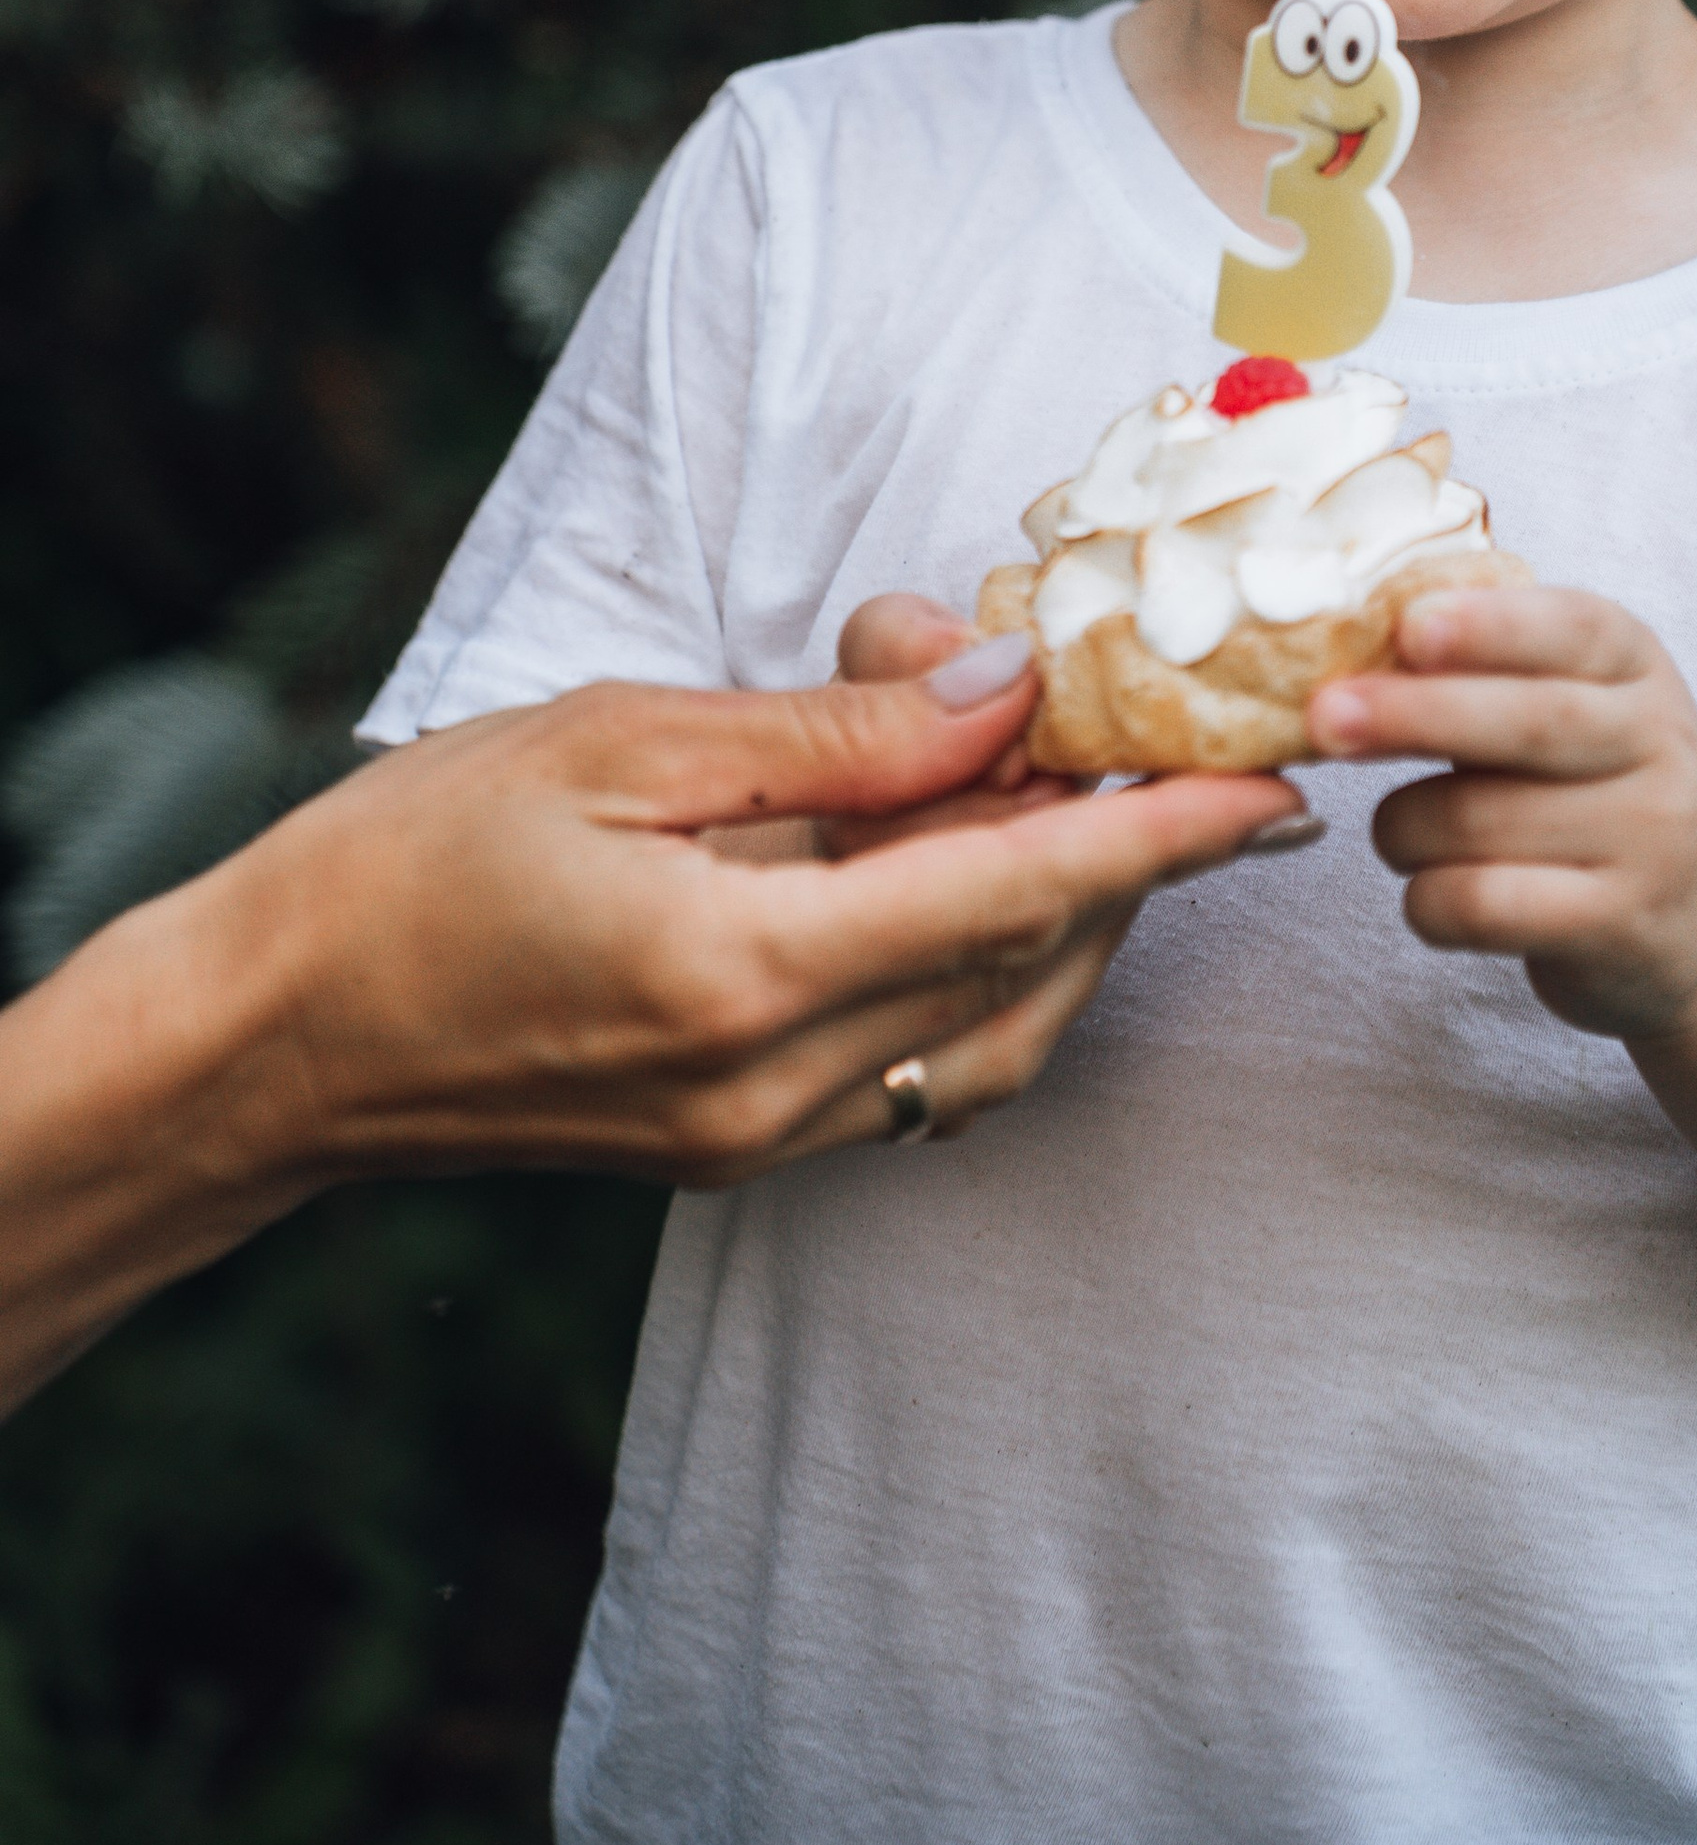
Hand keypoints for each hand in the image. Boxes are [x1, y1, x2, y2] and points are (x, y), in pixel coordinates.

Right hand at [0, 642, 1303, 1416]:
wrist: (274, 1041)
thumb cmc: (418, 862)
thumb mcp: (623, 741)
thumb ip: (830, 734)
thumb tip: (1000, 691)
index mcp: (743, 968)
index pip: (1013, 891)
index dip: (1161, 835)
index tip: (1274, 789)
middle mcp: (774, 1084)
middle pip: (1027, 967)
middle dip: (1123, 857)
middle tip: (1165, 741)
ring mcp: (760, 1138)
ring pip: (994, 1035)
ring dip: (1065, 921)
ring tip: (1075, 794)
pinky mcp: (739, 1153)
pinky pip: (922, 1071)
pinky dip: (982, 972)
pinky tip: (969, 876)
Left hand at [1308, 581, 1696, 1040]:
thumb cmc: (1602, 794)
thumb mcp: (1579, 707)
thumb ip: (1490, 670)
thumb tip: (1356, 642)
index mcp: (1637, 666)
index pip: (1571, 627)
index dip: (1488, 624)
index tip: (1409, 625)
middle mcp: (1657, 743)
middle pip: (1526, 722)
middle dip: (1414, 715)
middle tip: (1325, 715)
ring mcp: (1651, 839)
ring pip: (1481, 821)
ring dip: (1403, 827)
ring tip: (1399, 832)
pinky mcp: (1621, 926)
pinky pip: (1487, 905)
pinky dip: (1428, 902)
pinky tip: (1429, 897)